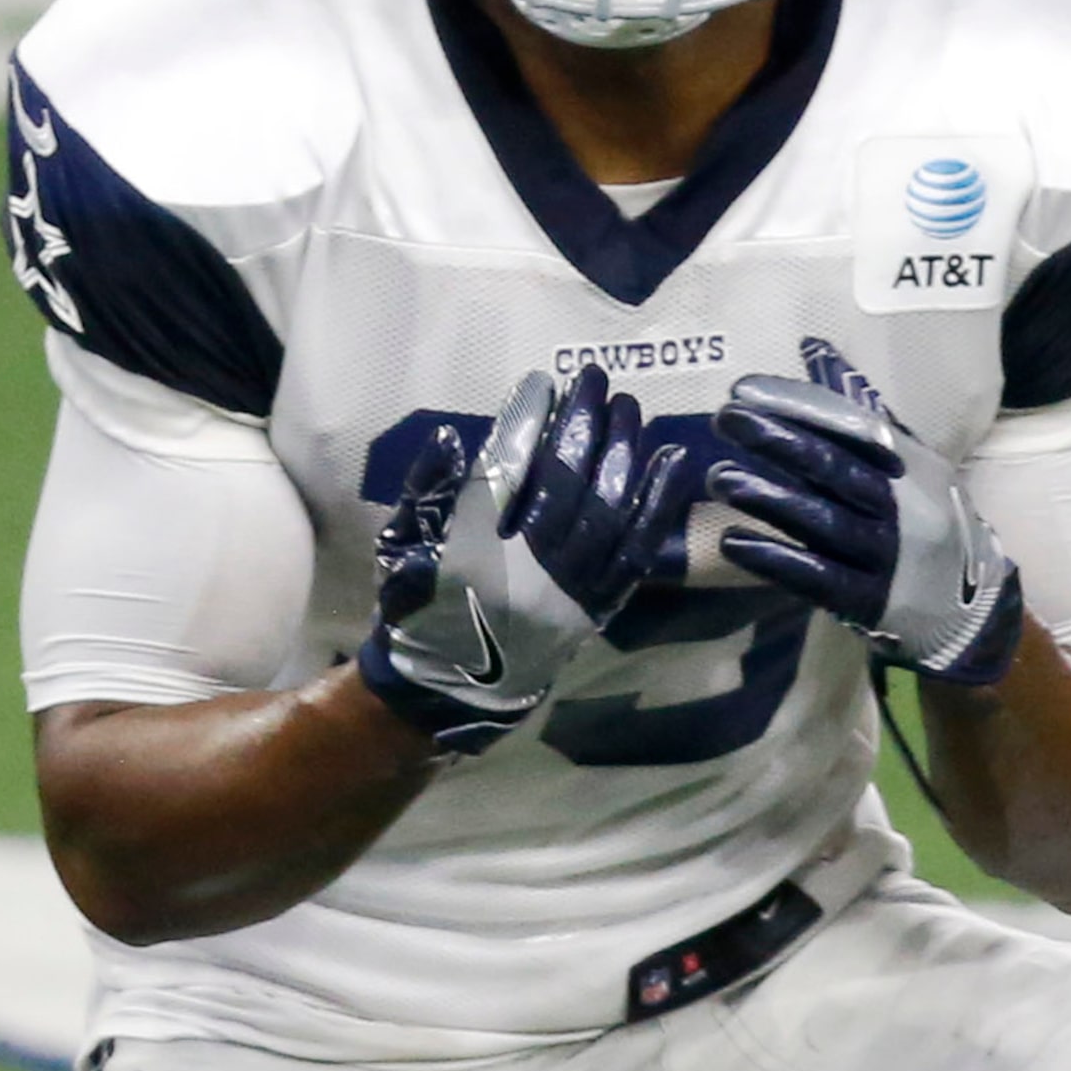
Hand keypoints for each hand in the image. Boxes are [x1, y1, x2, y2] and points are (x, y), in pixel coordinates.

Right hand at [357, 366, 698, 751]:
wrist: (446, 691)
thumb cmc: (415, 609)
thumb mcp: (399, 548)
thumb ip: (425, 492)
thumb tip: (451, 437)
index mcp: (469, 555)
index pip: (505, 473)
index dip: (525, 422)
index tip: (540, 382)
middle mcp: (525, 574)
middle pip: (564, 483)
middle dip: (581, 424)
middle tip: (592, 378)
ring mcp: (568, 594)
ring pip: (607, 512)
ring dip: (622, 453)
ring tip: (628, 408)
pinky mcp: (596, 609)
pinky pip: (637, 552)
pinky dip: (658, 505)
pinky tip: (671, 461)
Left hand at [705, 374, 1023, 684]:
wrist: (971, 606)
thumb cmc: (923, 518)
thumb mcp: (904, 459)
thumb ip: (855, 408)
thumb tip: (814, 346)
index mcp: (904, 464)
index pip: (850, 426)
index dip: (799, 406)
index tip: (745, 389)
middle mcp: (897, 504)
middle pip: (835, 467)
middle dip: (779, 441)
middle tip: (726, 419)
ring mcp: (885, 554)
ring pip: (823, 521)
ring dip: (769, 499)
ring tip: (719, 477)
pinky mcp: (868, 599)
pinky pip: (817, 578)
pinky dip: (775, 559)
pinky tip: (733, 541)